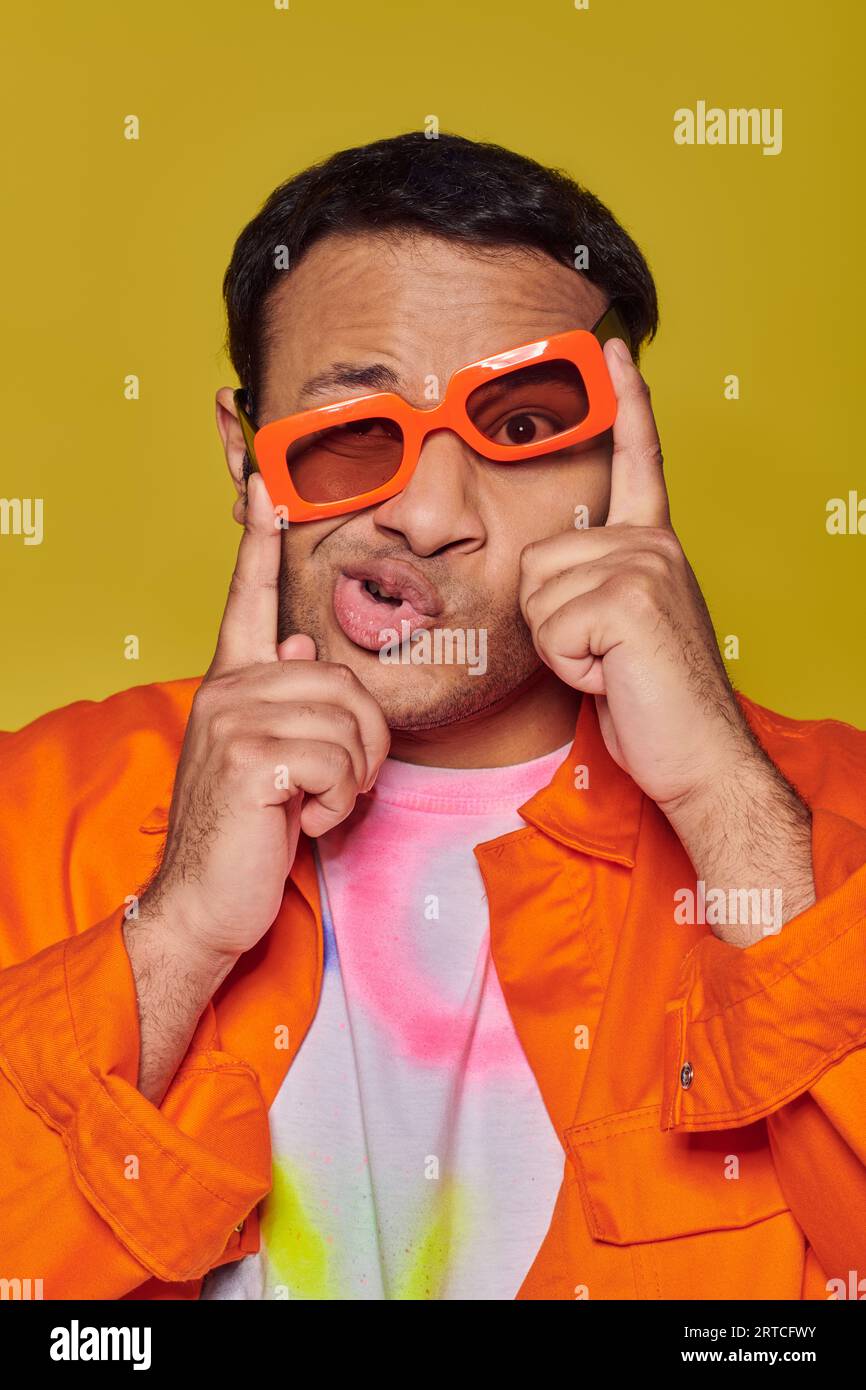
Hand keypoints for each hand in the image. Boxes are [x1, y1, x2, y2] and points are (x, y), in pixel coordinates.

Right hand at [139, 473, 390, 962]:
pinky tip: (306, 821)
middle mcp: (227, 688)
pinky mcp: (251, 758)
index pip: (247, 598)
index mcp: (231, 681)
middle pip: (342, 679)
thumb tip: (299, 643)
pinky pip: (337, 760)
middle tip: (336, 785)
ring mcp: (233, 720)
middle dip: (362, 743)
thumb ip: (282, 698)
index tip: (266, 482)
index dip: (260, 542)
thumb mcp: (269, 756)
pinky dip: (341, 803)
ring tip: (316, 804)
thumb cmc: (248, 828)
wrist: (205, 901)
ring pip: (347, 720)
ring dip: (353, 777)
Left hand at [518, 338, 813, 942]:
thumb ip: (591, 587)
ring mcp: (645, 566)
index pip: (639, 462)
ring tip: (611, 668)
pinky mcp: (629, 599)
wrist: (699, 759)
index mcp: (653, 546)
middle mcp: (653, 545)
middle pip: (535, 559)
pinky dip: (570, 667)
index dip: (628, 404)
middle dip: (549, 621)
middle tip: (604, 658)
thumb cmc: (652, 703)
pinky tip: (613, 678)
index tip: (613, 348)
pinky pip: (550, 627)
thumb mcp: (618, 632)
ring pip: (535, 592)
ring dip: (559, 646)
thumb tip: (544, 572)